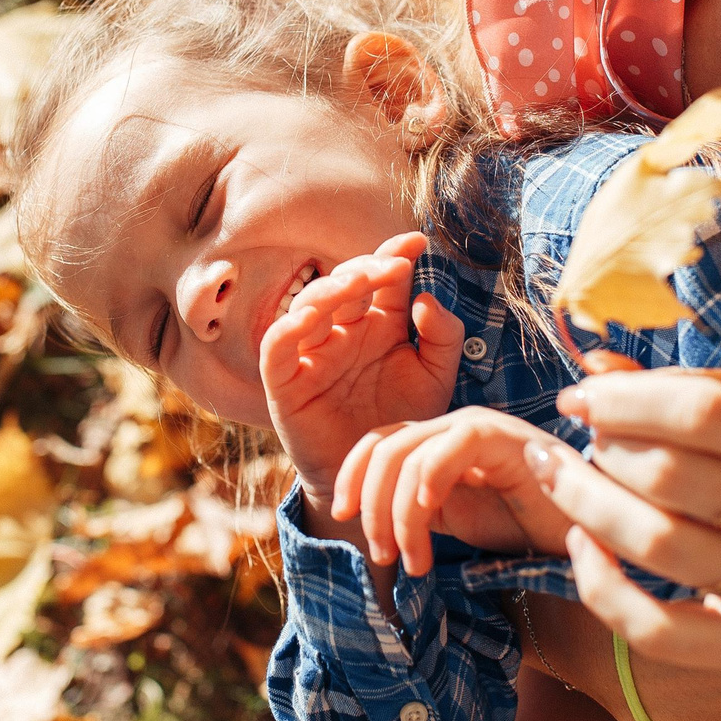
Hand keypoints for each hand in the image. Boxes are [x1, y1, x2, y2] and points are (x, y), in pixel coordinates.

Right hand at [262, 232, 463, 499]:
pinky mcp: (285, 383)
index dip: (395, 252)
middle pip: (345, 284)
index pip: (382, 278)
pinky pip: (277, 348)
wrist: (378, 479)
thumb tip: (424, 297)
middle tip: (392, 265)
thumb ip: (443, 337)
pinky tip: (310, 316)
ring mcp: (312, 354)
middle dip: (366, 267)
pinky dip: (287, 328)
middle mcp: (343, 332)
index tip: (418, 240)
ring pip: (309, 306)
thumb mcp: (437, 378)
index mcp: (379, 324)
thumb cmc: (405, 422)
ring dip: (330, 288)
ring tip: (357, 281)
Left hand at [330, 408, 576, 575]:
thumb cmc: (522, 528)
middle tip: (382, 554)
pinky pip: (455, 444)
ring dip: (401, 514)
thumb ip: (414, 510)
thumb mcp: (452, 522)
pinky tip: (431, 517)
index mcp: (435, 443)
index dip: (350, 476)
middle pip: (384, 449)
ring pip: (410, 453)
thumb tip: (372, 519)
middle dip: (371, 505)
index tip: (341, 517)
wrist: (580, 536)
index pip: (376, 443)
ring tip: (416, 560)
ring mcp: (479, 427)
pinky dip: (431, 478)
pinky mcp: (507, 436)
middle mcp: (452, 428)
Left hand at [532, 368, 720, 677]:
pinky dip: (601, 586)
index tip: (583, 396)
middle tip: (585, 437)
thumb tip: (593, 368)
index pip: (706, 416)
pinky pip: (657, 629)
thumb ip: (700, 389)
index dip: (626, 400)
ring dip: (586, 503)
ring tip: (564, 475)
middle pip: (673, 478)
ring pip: (658, 547)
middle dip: (605, 448)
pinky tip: (581, 545)